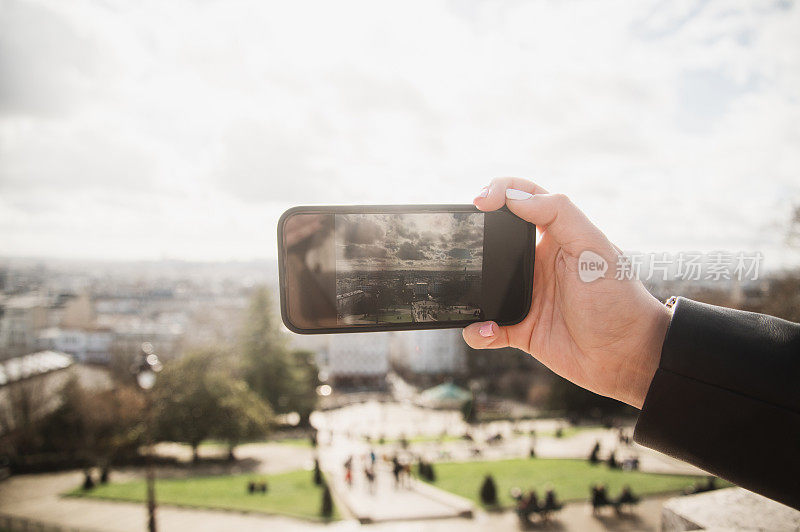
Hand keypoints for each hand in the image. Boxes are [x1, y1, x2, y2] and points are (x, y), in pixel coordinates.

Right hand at [463, 178, 670, 408]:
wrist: (629, 357)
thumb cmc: (619, 299)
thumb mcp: (594, 247)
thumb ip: (559, 214)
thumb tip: (514, 197)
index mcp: (557, 235)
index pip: (522, 198)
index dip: (499, 190)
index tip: (480, 200)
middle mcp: (537, 262)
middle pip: (493, 238)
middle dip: (474, 237)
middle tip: (461, 242)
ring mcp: (527, 295)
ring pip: (484, 285)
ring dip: (471, 289)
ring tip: (466, 290)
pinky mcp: (521, 329)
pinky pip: (488, 328)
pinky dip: (479, 331)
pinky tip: (485, 330)